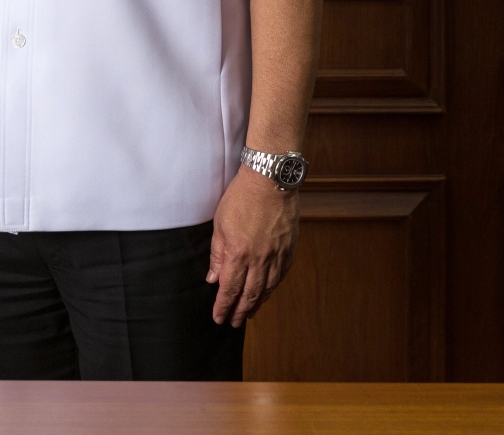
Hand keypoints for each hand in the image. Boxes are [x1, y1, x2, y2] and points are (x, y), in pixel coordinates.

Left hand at [207, 167, 297, 325]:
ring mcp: (277, 255)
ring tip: (249, 312)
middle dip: (240, 311)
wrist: (270, 181)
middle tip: (234, 323)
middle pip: (249, 295)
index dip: (223, 307)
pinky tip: (268, 291)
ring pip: (267, 288)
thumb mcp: (220, 224)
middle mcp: (259, 260)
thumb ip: (218, 254)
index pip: (229, 289)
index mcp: (238, 254)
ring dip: (257, 304)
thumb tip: (213, 278)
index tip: (218, 318)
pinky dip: (273, 287)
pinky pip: (281, 275)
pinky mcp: (289, 248)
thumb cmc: (241, 198)